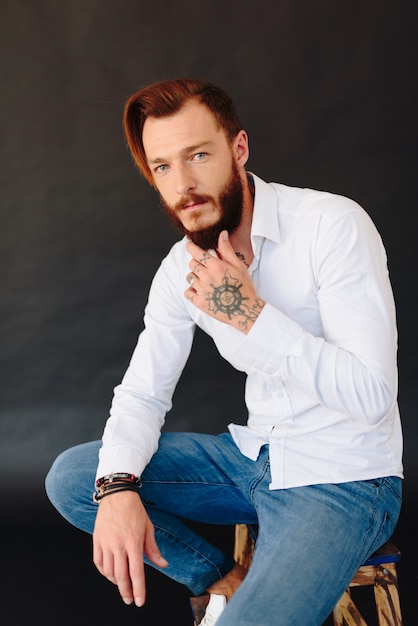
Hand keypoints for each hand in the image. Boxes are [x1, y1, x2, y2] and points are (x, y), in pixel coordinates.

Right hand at [93, 491, 167, 606]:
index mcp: (133, 542)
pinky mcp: (97, 540)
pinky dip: (103, 572)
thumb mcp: (148, 528)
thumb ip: (153, 549)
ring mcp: (106, 543)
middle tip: (129, 600)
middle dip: (126, 591)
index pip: (136, 572)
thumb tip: (163, 564)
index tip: (139, 601)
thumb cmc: (135, 511)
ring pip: (108, 571)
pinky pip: (98, 562)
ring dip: (115, 582)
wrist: (118, 495)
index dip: (138, 589)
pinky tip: (109, 573)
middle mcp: (118, 545)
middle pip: (121, 576)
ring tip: (122, 584)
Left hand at [185, 230, 264, 333]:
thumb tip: (222, 234)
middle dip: (197, 263)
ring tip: (206, 281)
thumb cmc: (244, 287)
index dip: (190, 246)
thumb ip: (227, 250)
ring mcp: (202, 290)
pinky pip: (187, 292)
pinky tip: (201, 291)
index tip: (190, 245)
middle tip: (206, 267)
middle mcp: (206, 277)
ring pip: (189, 277)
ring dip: (195, 276)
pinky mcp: (199, 302)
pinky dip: (192, 290)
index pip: (195, 252)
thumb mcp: (239, 266)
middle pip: (191, 264)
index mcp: (216, 266)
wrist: (245, 310)